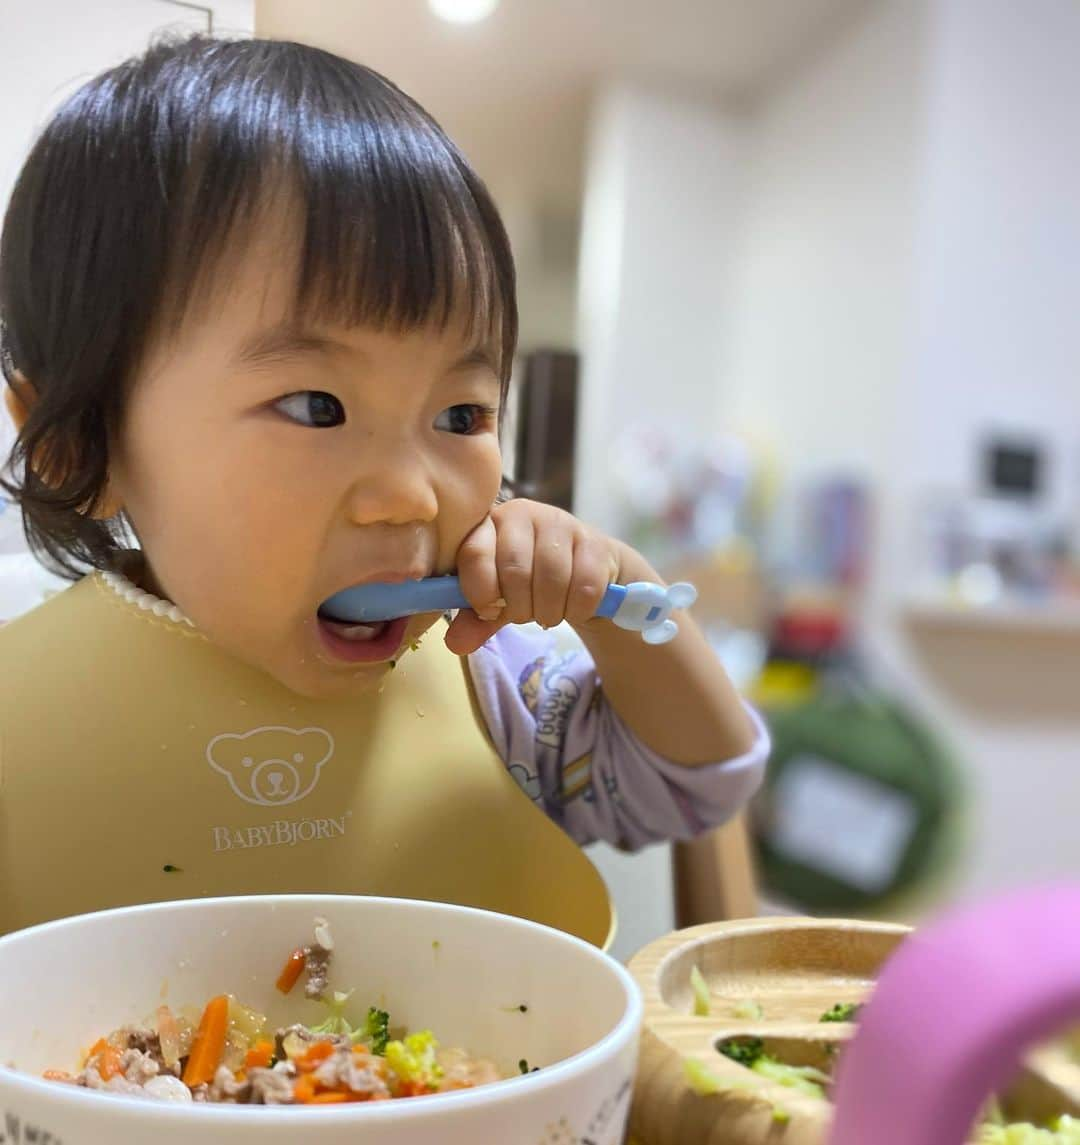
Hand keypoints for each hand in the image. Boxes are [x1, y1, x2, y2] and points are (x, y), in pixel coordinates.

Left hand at [443, 498, 628, 655]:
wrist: (586, 573)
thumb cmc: (532, 582)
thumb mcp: (500, 600)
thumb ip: (475, 620)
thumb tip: (455, 644)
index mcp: (488, 524)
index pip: (474, 554)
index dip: (480, 591)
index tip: (490, 610)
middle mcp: (522, 513)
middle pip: (515, 571)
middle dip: (520, 607)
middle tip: (526, 615)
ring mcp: (561, 522)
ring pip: (552, 579)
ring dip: (549, 611)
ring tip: (549, 613)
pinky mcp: (594, 541)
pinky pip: (584, 587)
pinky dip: (578, 610)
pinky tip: (575, 608)